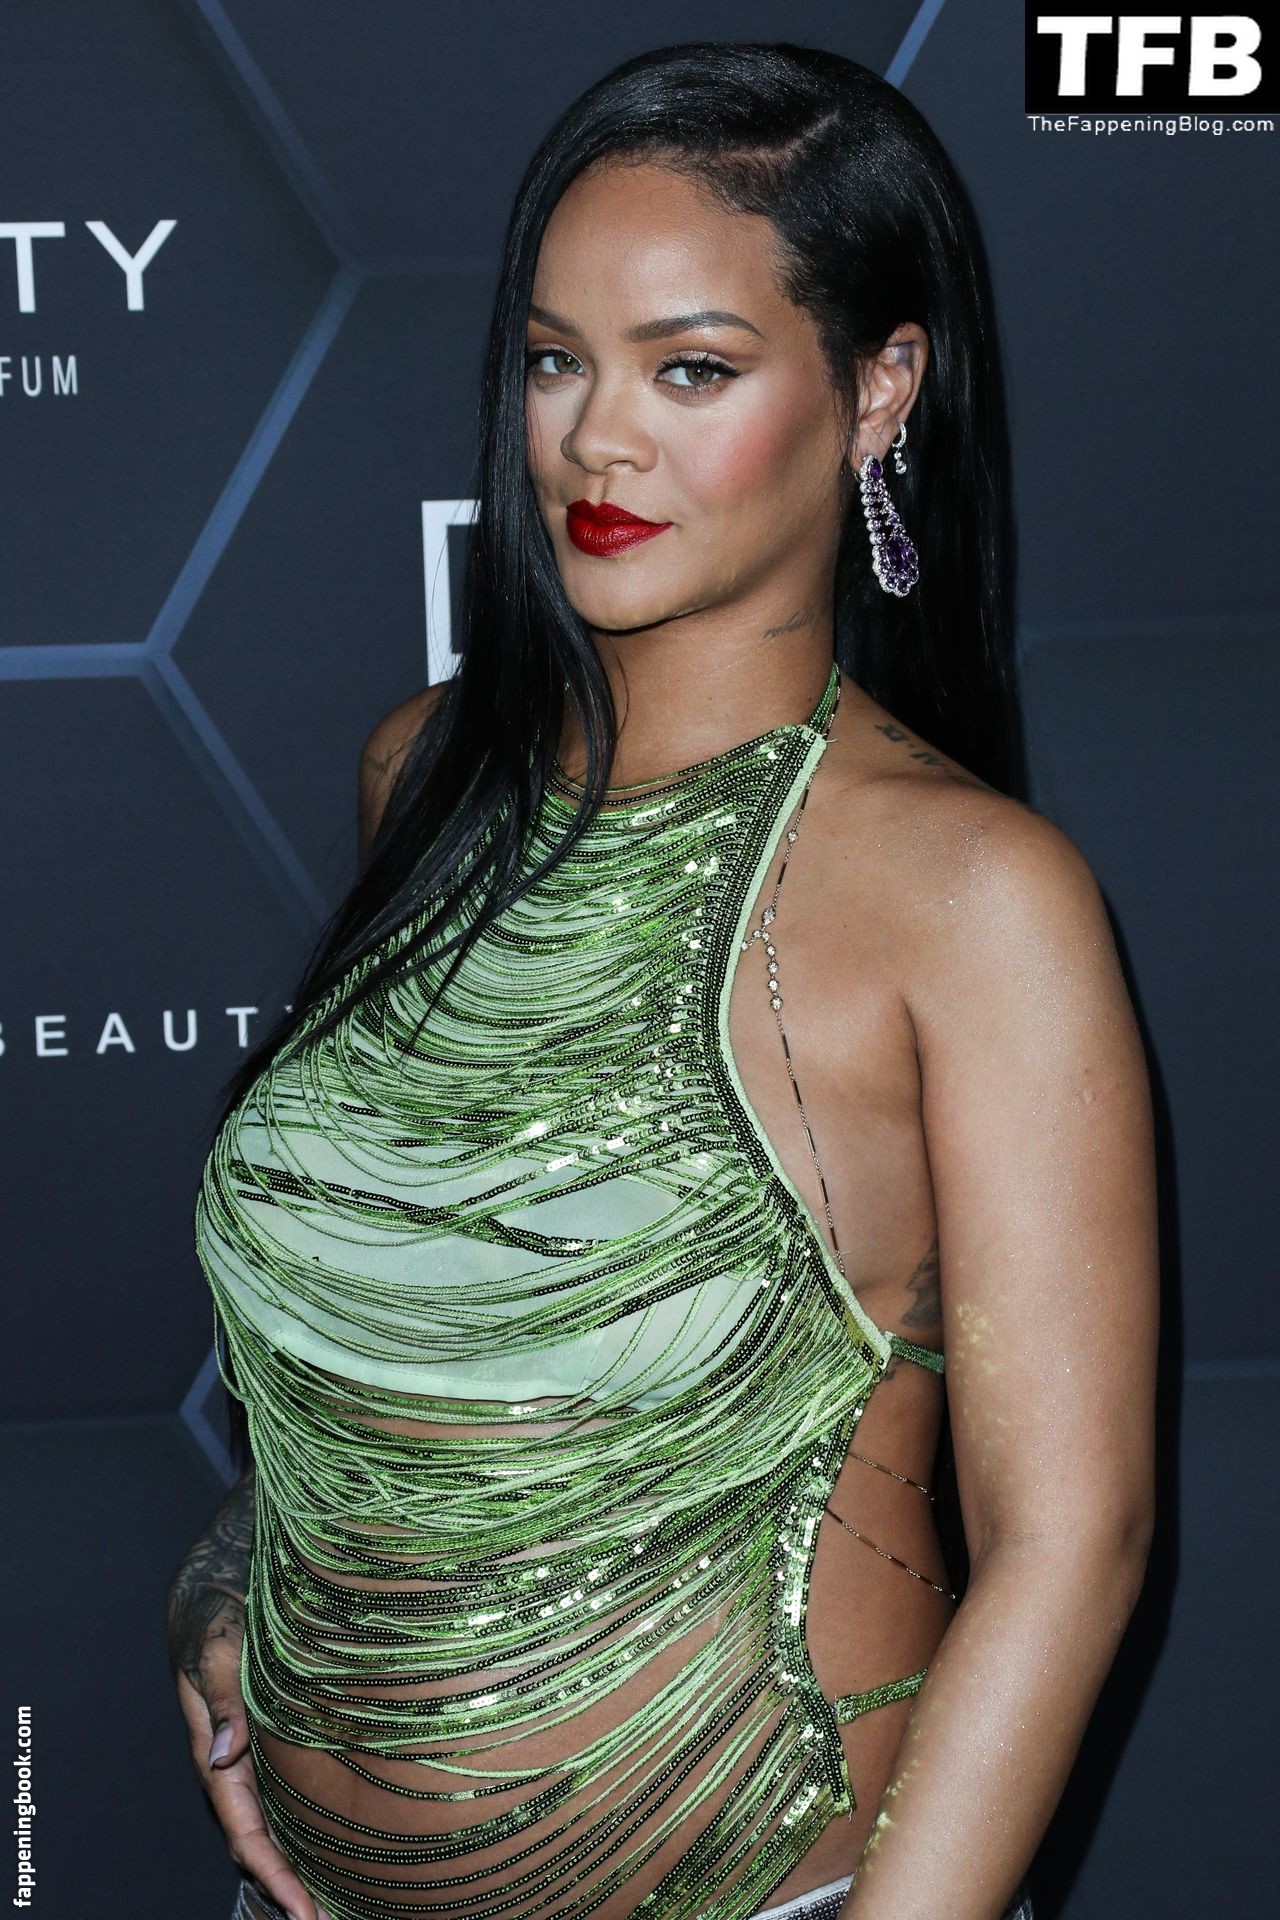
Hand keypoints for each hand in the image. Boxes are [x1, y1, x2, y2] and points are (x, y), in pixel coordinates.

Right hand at [173, 1591, 327, 1919]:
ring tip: (342, 1900)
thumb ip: (222, 1701)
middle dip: (292, 1889)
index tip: (301, 1912)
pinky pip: (296, 1794)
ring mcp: (261, 1759)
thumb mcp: (218, 1652)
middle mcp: (240, 1768)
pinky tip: (348, 1839)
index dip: (273, 1876)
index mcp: (218, 1758)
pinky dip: (315, 1825)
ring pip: (281, 1826)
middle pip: (264, 1845)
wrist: (221, 1594)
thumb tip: (221, 1756)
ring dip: (306, 1864)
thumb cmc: (219, 1622)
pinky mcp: (282, 1742)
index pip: (245, 1834)